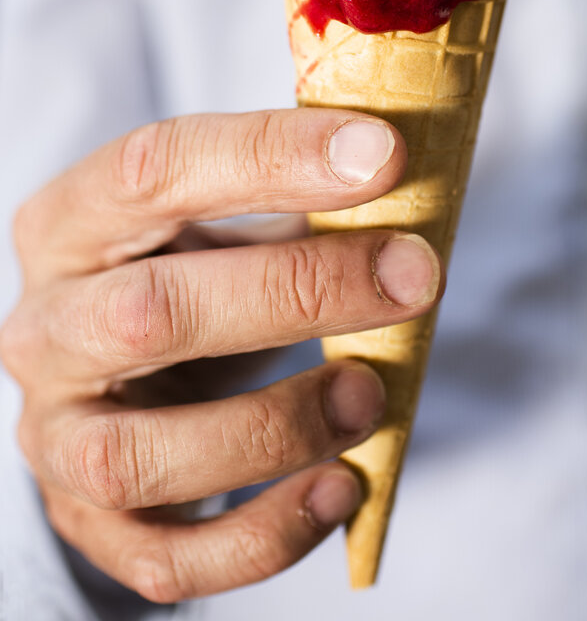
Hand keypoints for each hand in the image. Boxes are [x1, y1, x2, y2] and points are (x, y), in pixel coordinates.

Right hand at [0, 110, 442, 602]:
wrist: (116, 376)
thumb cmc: (188, 278)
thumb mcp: (219, 221)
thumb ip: (292, 201)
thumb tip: (404, 181)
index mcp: (71, 223)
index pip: (155, 169)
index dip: (270, 157)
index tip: (385, 155)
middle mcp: (46, 328)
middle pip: (151, 311)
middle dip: (296, 292)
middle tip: (413, 276)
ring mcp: (57, 433)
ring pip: (142, 453)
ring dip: (275, 427)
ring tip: (369, 396)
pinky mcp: (91, 522)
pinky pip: (165, 557)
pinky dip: (264, 533)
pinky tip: (340, 488)